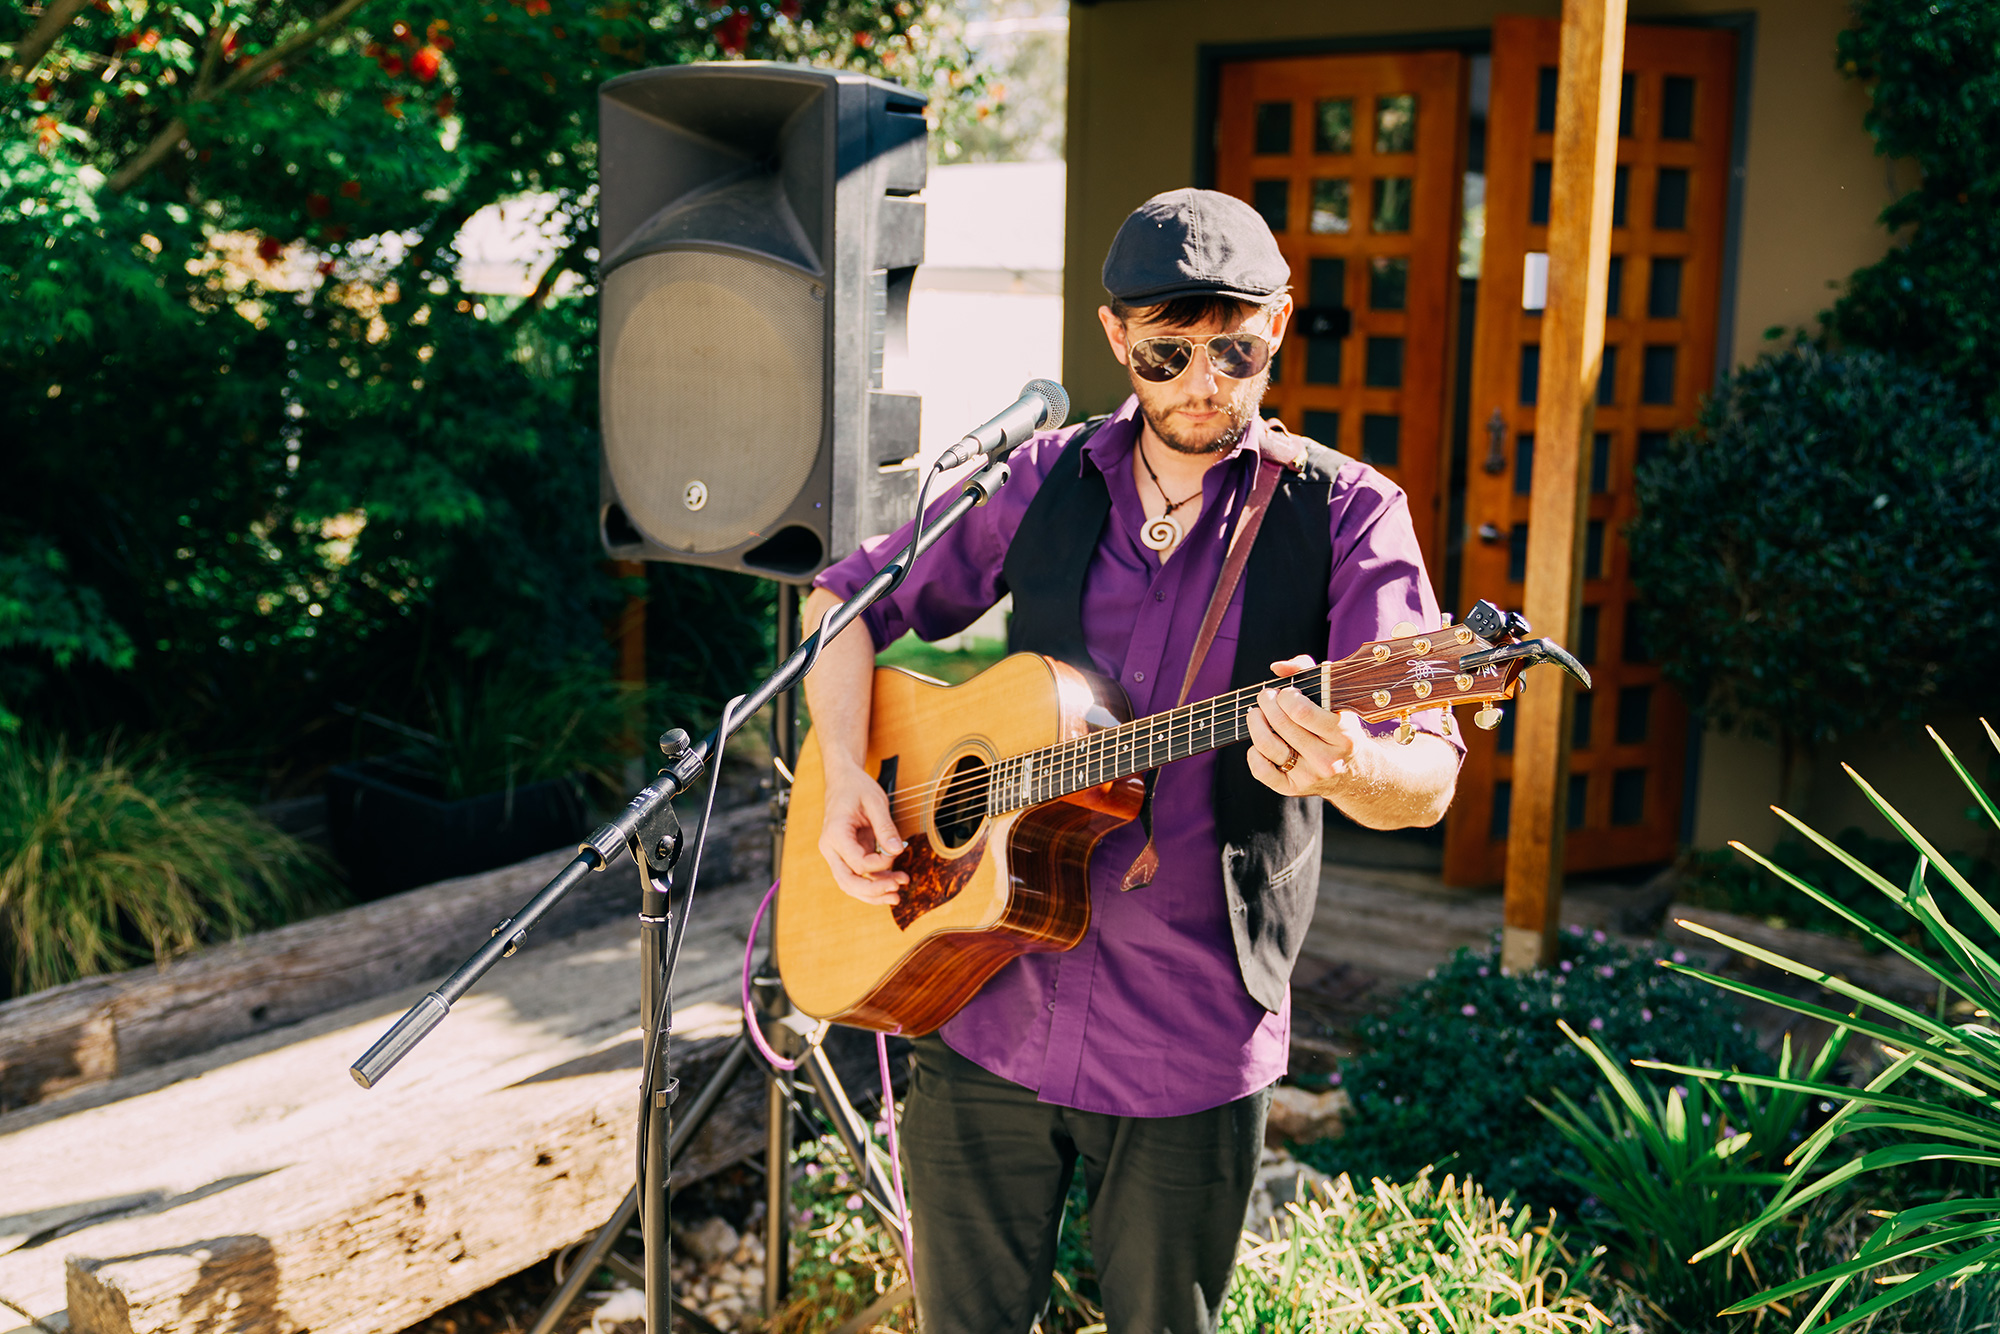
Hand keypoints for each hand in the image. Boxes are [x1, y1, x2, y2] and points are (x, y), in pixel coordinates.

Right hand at [817, 759, 908, 905]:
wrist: (843, 780)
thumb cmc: (857, 788)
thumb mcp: (875, 802)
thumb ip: (885, 827)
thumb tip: (896, 851)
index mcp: (835, 834)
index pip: (858, 863)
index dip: (881, 864)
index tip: (897, 852)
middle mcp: (830, 848)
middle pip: (848, 882)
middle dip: (874, 891)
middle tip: (897, 890)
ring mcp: (836, 854)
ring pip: (850, 885)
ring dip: (873, 893)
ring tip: (897, 895)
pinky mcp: (845, 856)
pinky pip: (856, 877)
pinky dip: (873, 884)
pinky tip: (891, 885)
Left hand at [1244, 654, 1370, 797]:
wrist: (1354, 772)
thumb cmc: (1339, 726)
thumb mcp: (1336, 698)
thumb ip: (1310, 672)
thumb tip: (1278, 668)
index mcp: (1342, 734)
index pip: (1302, 712)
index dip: (1286, 696)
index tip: (1285, 692)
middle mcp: (1327, 758)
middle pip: (1282, 724)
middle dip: (1267, 702)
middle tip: (1266, 696)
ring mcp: (1309, 776)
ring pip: (1267, 745)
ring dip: (1255, 722)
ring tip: (1256, 713)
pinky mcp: (1294, 789)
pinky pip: (1261, 771)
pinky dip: (1253, 753)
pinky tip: (1258, 743)